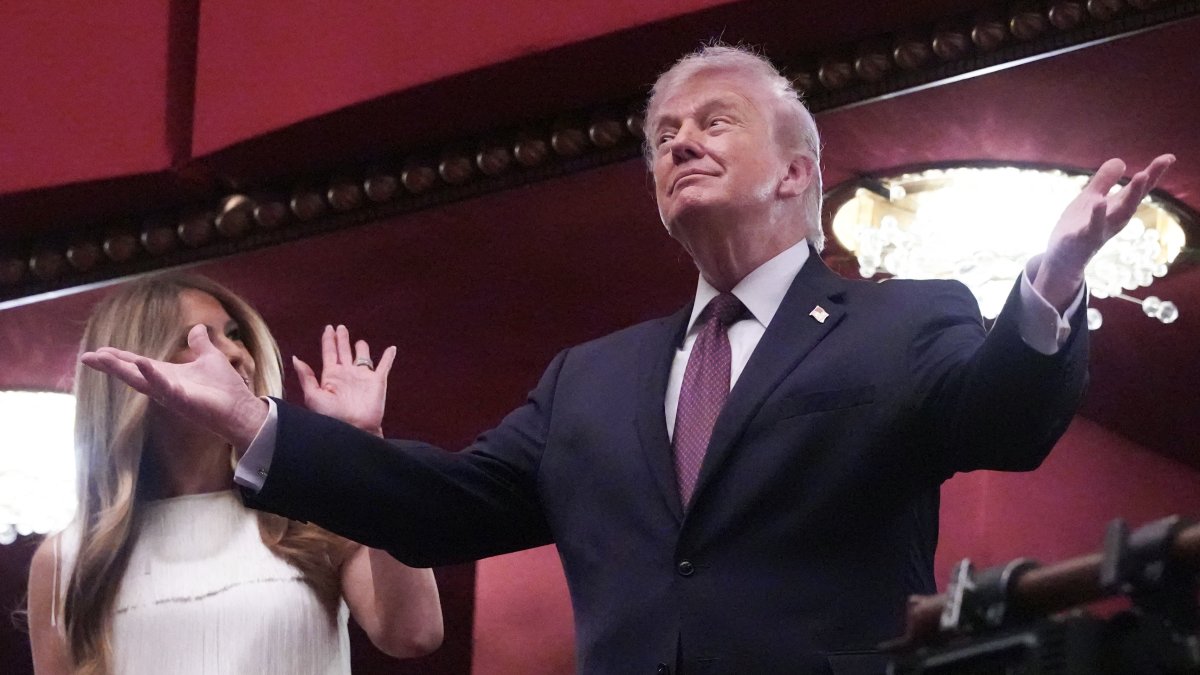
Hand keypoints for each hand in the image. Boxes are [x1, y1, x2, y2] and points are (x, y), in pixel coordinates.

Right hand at [80, 324, 267, 448]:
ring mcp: (171, 394)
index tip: (97, 351)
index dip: (119, 358)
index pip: (137, 364)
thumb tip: (198, 329)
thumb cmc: (225, 388)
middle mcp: (164, 385)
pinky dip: (153, 375)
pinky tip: (142, 364)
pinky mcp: (182, 400)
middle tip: (87, 357)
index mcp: (168, 374)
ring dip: (121, 369)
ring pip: (140, 381)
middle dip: (110, 365)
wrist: (241, 408)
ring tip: (101, 358)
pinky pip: (164, 387)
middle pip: (131, 373)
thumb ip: (200, 344)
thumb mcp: (210, 358)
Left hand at [293, 325, 395, 436]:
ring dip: (362, 348)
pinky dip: (389, 357)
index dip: (328, 340)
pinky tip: (392, 349)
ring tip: (360, 342)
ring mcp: (363, 377)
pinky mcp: (378, 381)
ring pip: (362, 357)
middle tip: (340, 327)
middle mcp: (347, 374)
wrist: (354, 429)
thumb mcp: (313, 396)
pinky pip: (384, 365)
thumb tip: (296, 358)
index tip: (328, 329)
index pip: (329, 353)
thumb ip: (306, 377)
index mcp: (331, 376)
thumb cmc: (332, 416)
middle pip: (344, 351)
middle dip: (342, 339)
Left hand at [1035, 154, 1174, 309]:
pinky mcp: (1083, 238)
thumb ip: (1104, 181)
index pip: (1138, 189)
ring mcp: (1101, 229)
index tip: (1169, 157)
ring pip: (1120, 213)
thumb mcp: (1090, 198)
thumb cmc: (1078, 227)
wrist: (1061, 259)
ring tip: (1141, 175)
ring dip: (1132, 195)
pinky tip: (1099, 202)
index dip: (1153, 173)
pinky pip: (1093, 226)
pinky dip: (1097, 215)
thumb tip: (1121, 161)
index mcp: (1117, 207)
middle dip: (1146, 183)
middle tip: (1160, 164)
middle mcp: (1115, 219)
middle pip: (1134, 199)